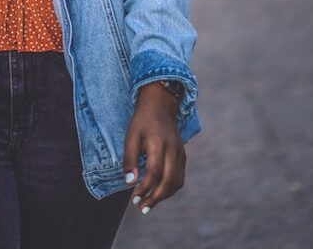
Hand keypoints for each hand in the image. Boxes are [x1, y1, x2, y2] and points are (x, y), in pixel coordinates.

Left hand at [123, 82, 185, 214]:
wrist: (161, 104)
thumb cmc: (143, 120)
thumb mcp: (131, 135)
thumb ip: (130, 159)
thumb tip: (129, 182)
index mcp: (159, 144)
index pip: (154, 173)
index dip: (144, 188)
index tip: (133, 197)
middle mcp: (173, 150)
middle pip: (168, 181)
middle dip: (155, 198)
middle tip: (141, 207)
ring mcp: (180, 153)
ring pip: (176, 182)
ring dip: (163, 196)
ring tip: (149, 203)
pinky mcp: (183, 156)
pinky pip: (179, 177)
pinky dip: (170, 189)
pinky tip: (159, 192)